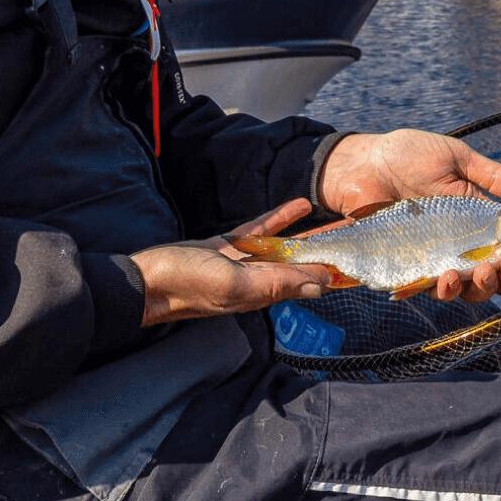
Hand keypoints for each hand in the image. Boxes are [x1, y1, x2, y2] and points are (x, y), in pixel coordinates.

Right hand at [131, 199, 331, 326]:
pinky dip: (278, 220)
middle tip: (351, 236)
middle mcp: (254, 282)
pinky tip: (296, 206)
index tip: (356, 263)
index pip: (305, 285)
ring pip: (281, 248)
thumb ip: (277, 284)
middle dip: (324, 255)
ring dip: (305, 234)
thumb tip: (320, 287)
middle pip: (298, 267)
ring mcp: (239, 264)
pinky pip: (258, 233)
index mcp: (260, 294)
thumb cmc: (186, 285)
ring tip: (331, 219)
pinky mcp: (224, 248)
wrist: (145, 279)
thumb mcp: (235, 284)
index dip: (330, 275)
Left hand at [317, 129, 500, 304]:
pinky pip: (434, 289)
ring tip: (481, 270)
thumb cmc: (407, 155)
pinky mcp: (410, 268)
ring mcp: (439, 259)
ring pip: (474, 289)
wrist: (362, 163)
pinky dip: (446, 288)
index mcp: (481, 219)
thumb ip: (489, 175)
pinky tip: (447, 277)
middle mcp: (465, 245)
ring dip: (484, 285)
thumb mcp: (454, 157)